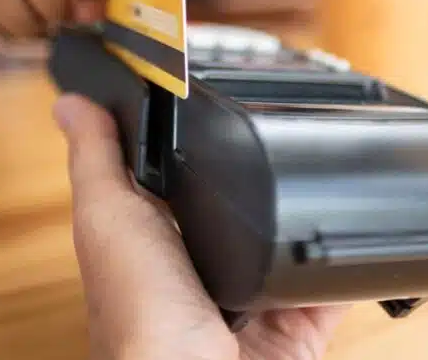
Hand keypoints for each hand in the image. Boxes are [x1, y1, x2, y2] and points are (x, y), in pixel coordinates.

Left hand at [55, 95, 350, 359]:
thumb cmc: (137, 320)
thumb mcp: (109, 219)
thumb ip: (98, 161)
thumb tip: (72, 104)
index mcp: (154, 242)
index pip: (177, 182)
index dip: (195, 150)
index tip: (216, 106)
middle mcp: (201, 271)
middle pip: (240, 211)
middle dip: (262, 181)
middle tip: (288, 132)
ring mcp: (250, 300)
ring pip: (288, 245)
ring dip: (307, 220)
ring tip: (326, 177)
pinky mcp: (294, 324)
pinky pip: (330, 288)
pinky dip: (345, 268)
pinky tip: (355, 237)